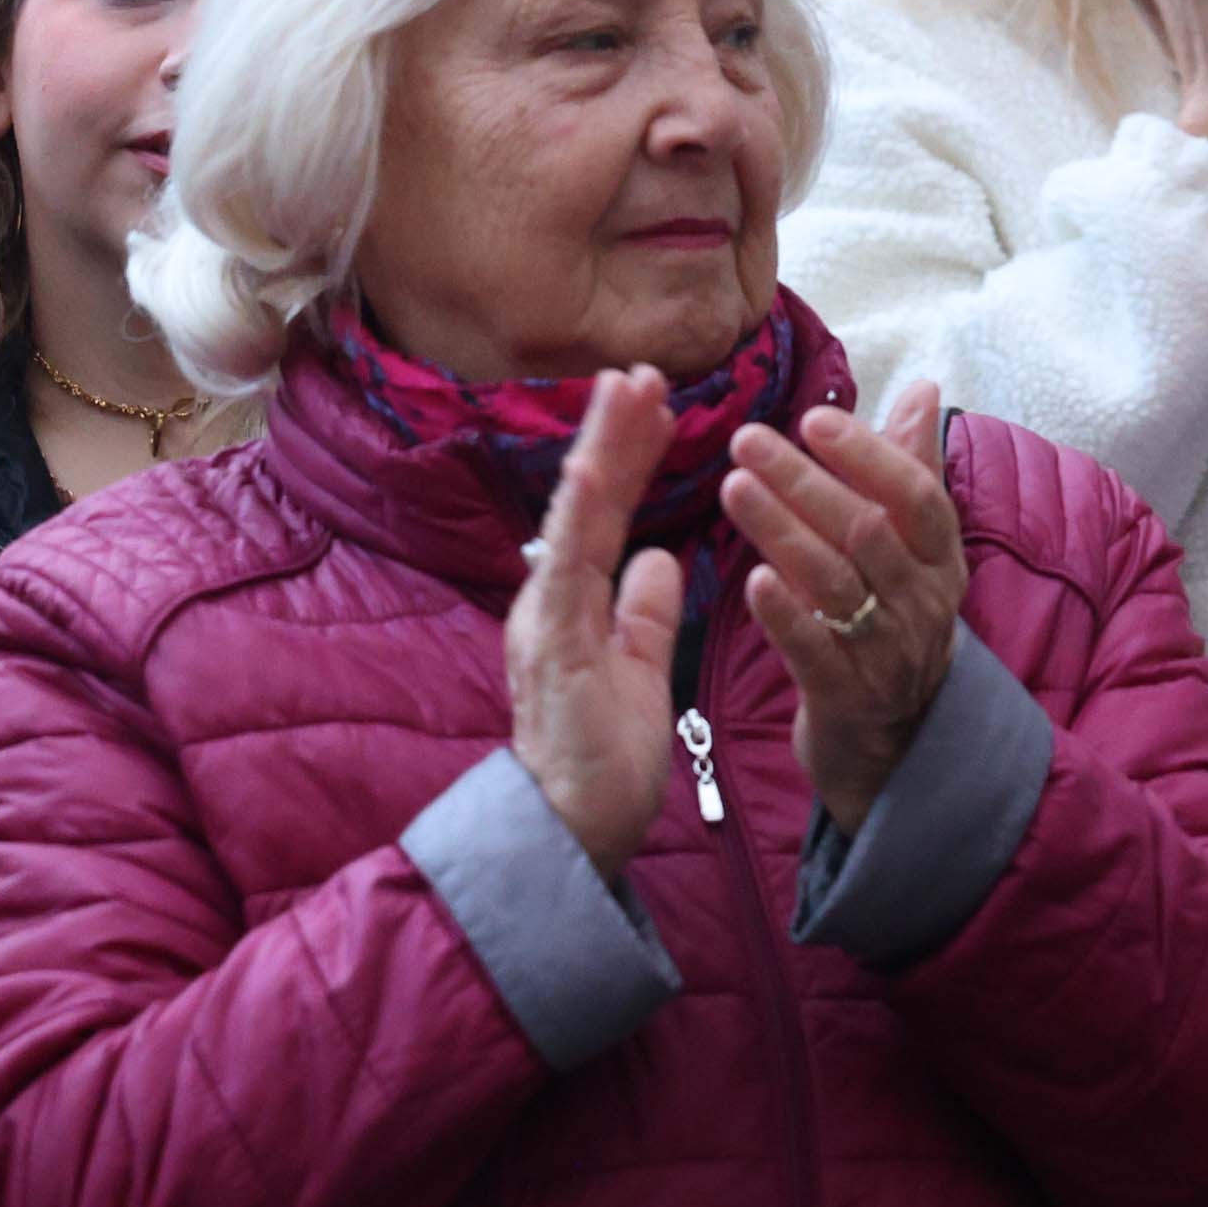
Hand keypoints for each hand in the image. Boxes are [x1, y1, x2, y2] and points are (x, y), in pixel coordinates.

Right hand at [509, 367, 685, 875]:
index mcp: (573, 604)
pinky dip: (576, 518)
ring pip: (571, 519)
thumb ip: (646, 613)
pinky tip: (591, 471)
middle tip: (642, 370)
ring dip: (599, 452)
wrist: (569, 835)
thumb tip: (661, 559)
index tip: (655, 405)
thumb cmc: (600, 764)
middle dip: (613, 434)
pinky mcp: (551, 647)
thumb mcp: (639, 672)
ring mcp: (546, 619)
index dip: (628, 458)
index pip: (605, 515)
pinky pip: (565, 572)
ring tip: (626, 389)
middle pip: (585, 501)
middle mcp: (550, 600)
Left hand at [724, 384, 973, 829]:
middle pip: (866, 531)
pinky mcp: (846, 694)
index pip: (916, 496)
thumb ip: (910, 467)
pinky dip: (785, 613)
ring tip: (732, 488)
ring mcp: (886, 652)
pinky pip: (816, 650)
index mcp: (939, 557)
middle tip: (747, 440)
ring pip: (835, 582)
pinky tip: (750, 578)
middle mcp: (921, 601)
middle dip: (804, 482)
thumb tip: (923, 388)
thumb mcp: (914, 549)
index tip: (813, 418)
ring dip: (782, 531)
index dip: (868, 455)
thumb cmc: (893, 617)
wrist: (895, 737)